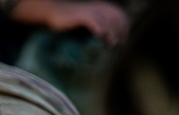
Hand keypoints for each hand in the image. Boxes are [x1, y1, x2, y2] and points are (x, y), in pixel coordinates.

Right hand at [10, 0, 130, 45]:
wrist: (53, 12)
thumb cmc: (70, 19)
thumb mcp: (87, 20)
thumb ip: (98, 24)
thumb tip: (107, 36)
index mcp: (101, 6)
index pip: (120, 15)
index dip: (124, 27)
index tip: (123, 39)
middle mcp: (98, 7)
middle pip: (116, 18)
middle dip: (120, 31)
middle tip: (118, 44)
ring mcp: (90, 11)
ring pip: (107, 20)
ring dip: (112, 32)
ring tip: (112, 43)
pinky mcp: (81, 16)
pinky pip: (94, 21)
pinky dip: (100, 29)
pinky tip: (100, 36)